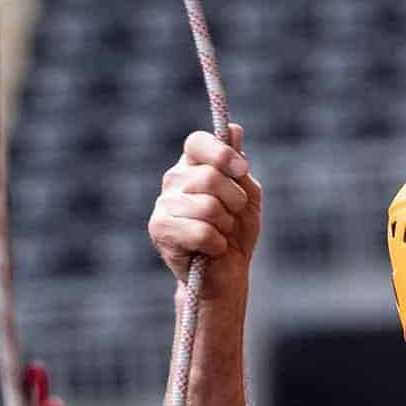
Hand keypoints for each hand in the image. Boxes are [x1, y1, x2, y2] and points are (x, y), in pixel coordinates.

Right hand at [150, 124, 262, 303]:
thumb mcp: (247, 196)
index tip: (241, 170)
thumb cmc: (236, 233)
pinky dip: (217, 244)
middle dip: (234, 202)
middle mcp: (174, 180)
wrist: (227, 274)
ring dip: (226, 226)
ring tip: (221, 234)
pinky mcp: (159, 229)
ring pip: (208, 207)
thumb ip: (239, 167)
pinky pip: (201, 231)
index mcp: (193, 166)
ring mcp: (163, 203)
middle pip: (210, 177)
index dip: (221, 153)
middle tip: (233, 217)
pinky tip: (212, 249)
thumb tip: (235, 130)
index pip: (197, 142)